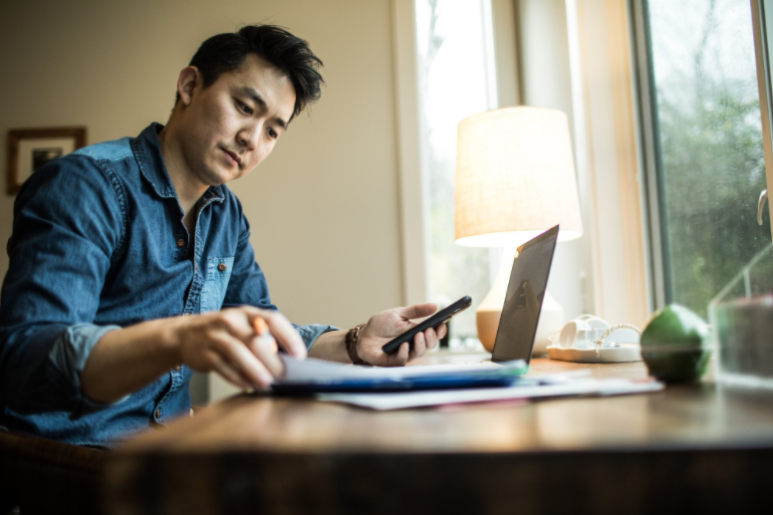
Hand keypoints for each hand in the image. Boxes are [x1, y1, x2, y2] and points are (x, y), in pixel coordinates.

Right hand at [173, 306, 305, 388]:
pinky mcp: (204, 353)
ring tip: (267, 383)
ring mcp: (216, 336)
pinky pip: (222, 366)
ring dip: (254, 369)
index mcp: (247, 313)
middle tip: (284, 376)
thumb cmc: (224, 333)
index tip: (299, 355)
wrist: (184, 335)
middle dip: (272, 360)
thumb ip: (263, 339)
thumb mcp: (243, 327)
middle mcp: (232, 321)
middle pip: (255, 340)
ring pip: (238, 352)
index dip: (289, 337)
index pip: (273, 320)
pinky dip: (236, 377)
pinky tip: (247, 385)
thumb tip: (288, 362)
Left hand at [356, 303, 446, 365]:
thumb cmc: (382, 324)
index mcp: (417, 332)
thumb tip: (435, 306)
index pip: (433, 334)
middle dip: (431, 338)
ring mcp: (404, 354)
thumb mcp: (399, 313)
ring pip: (418, 353)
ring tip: (418, 335)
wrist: (364, 335)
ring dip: (420, 345)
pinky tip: (404, 345)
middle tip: (429, 330)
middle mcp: (414, 345)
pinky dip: (404, 353)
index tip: (442, 325)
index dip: (439, 331)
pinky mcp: (393, 361)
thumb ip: (416, 311)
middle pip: (429, 345)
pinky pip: (402, 360)